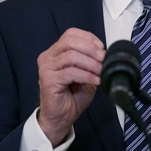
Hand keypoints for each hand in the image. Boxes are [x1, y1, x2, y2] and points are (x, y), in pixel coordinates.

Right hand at [36, 27, 104, 144]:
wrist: (61, 117)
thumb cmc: (72, 96)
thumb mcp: (86, 73)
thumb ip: (91, 60)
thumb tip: (104, 53)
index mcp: (56, 51)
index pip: (71, 34)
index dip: (89, 38)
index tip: (102, 48)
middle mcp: (48, 56)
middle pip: (70, 41)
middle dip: (91, 49)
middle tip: (104, 58)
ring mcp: (46, 67)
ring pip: (71, 56)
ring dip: (90, 63)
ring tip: (101, 71)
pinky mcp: (48, 80)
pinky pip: (71, 72)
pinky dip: (87, 75)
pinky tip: (95, 80)